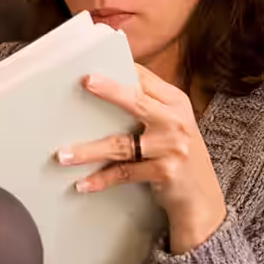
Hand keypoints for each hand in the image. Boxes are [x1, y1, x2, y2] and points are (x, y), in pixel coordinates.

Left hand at [58, 65, 226, 252]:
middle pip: (137, 101)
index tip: (92, 66)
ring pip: (121, 144)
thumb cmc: (178, 153)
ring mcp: (171, 147)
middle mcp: (175, 121)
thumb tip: (105, 86)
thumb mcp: (172, 124)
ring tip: (63, 155)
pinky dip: (101, 179)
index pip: (145, 78)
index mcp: (176, 102)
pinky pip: (124, 173)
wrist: (201, 196)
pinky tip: (82, 184)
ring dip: (89, 151)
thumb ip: (149, 104)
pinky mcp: (165, 172)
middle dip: (110, 91)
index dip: (119, 70)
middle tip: (86, 83)